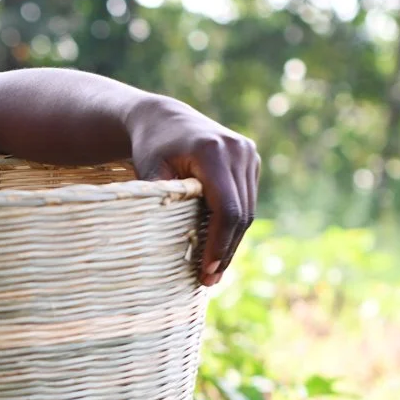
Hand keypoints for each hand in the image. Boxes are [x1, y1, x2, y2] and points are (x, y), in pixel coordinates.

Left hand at [127, 100, 259, 284]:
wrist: (164, 118)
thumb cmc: (150, 148)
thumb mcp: (149, 173)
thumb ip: (161, 202)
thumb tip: (167, 248)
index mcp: (213, 152)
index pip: (227, 209)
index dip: (219, 244)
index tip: (206, 271)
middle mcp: (238, 151)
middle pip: (241, 213)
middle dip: (226, 250)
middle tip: (209, 280)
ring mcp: (249, 154)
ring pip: (248, 210)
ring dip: (232, 243)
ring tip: (214, 271)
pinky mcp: (251, 160)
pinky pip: (247, 201)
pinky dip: (234, 226)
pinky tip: (219, 248)